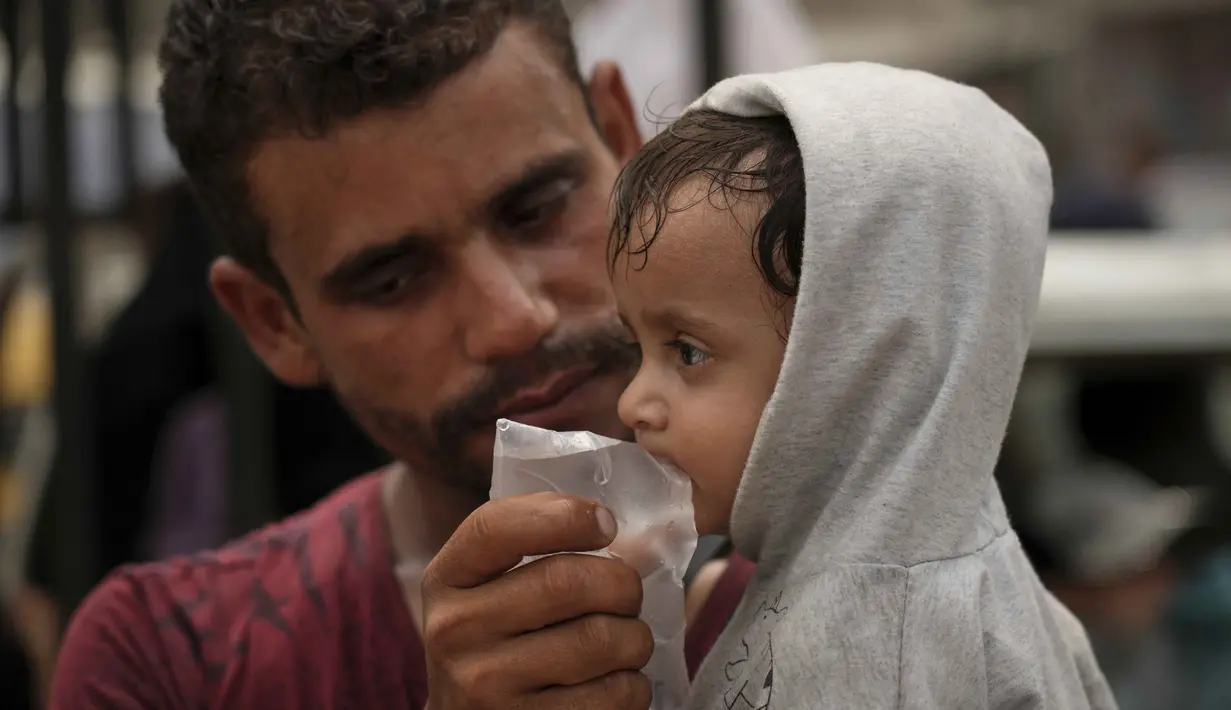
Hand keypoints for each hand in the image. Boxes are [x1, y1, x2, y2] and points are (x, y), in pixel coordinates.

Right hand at [421, 493, 653, 709]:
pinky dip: (633, 684)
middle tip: (627, 594)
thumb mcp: (486, 588)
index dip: (564, 516)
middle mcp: (455, 632)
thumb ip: (533, 546)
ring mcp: (486, 687)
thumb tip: (611, 521)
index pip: (496, 527)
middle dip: (622, 583)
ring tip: (624, 641)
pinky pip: (615, 694)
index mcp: (446, 580)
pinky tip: (614, 681)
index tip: (606, 524)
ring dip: (635, 637)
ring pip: (602, 639)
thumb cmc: (498, 641)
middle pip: (566, 582)